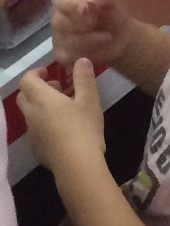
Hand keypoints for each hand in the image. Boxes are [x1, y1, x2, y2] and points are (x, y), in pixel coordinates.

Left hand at [16, 57, 105, 172]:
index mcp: (42, 99)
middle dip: (37, 89)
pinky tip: (64, 131)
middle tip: (58, 89)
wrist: (76, 165)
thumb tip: (81, 59)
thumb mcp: (90, 99)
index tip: (50, 72)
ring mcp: (32, 133)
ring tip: (65, 110)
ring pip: (30, 114)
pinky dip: (44, 124)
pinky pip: (36, 130)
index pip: (27, 80)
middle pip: (23, 96)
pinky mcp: (36, 148)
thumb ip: (84, 78)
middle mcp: (31, 114)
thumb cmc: (83, 128)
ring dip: (41, 107)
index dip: (36, 73)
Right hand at [52, 0, 132, 71]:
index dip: (70, 4)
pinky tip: (100, 49)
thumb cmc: (112, 16)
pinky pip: (69, 56)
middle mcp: (58, 19)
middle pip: (59, 21)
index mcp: (68, 1)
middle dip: (81, 23)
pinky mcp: (62, 55)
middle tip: (97, 22)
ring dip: (90, 39)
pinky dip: (89, 52)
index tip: (85, 8)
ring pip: (66, 40)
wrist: (120, 39)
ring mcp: (58, 38)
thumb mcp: (112, 2)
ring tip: (107, 37)